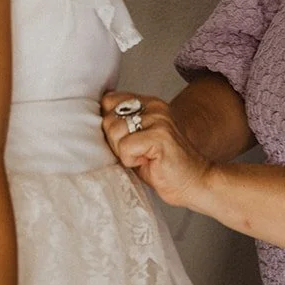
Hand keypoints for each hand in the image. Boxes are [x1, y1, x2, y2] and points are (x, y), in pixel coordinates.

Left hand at [101, 90, 214, 208]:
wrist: (194, 183)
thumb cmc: (163, 167)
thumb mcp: (137, 141)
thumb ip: (120, 127)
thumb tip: (89, 124)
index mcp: (148, 104)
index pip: (109, 101)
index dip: (109, 125)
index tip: (126, 142)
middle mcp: (154, 107)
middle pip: (108, 119)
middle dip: (115, 143)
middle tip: (136, 153)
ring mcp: (158, 119)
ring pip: (114, 132)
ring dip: (124, 153)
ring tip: (143, 158)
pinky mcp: (160, 136)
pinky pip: (125, 148)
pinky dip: (132, 161)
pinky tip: (148, 163)